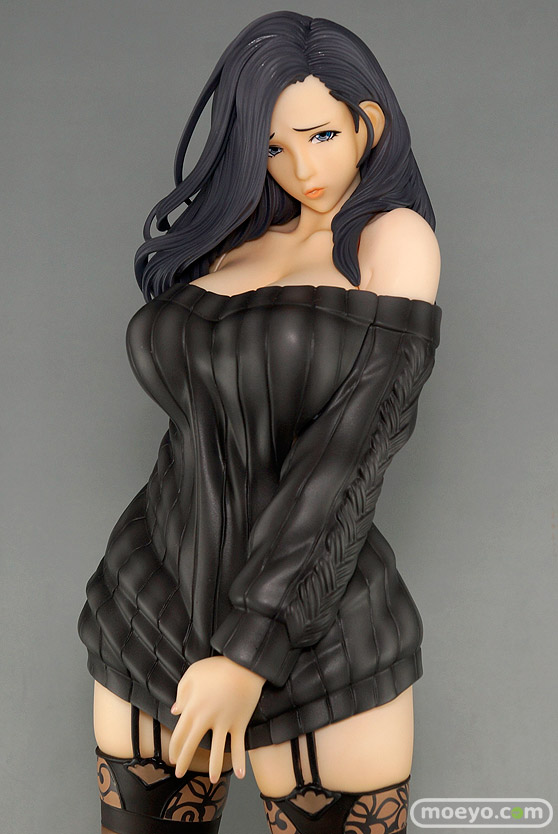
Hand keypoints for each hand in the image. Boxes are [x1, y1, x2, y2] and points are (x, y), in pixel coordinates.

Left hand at [168, 655, 265, 782]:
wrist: (244, 664)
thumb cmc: (217, 667)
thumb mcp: (193, 674)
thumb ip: (181, 693)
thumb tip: (175, 711)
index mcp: (192, 708)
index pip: (179, 734)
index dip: (174, 749)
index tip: (171, 758)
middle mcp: (206, 719)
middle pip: (192, 745)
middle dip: (184, 762)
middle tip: (178, 774)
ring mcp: (224, 723)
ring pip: (217, 751)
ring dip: (214, 767)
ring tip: (211, 779)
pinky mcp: (239, 723)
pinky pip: (239, 745)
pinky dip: (240, 760)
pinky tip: (240, 774)